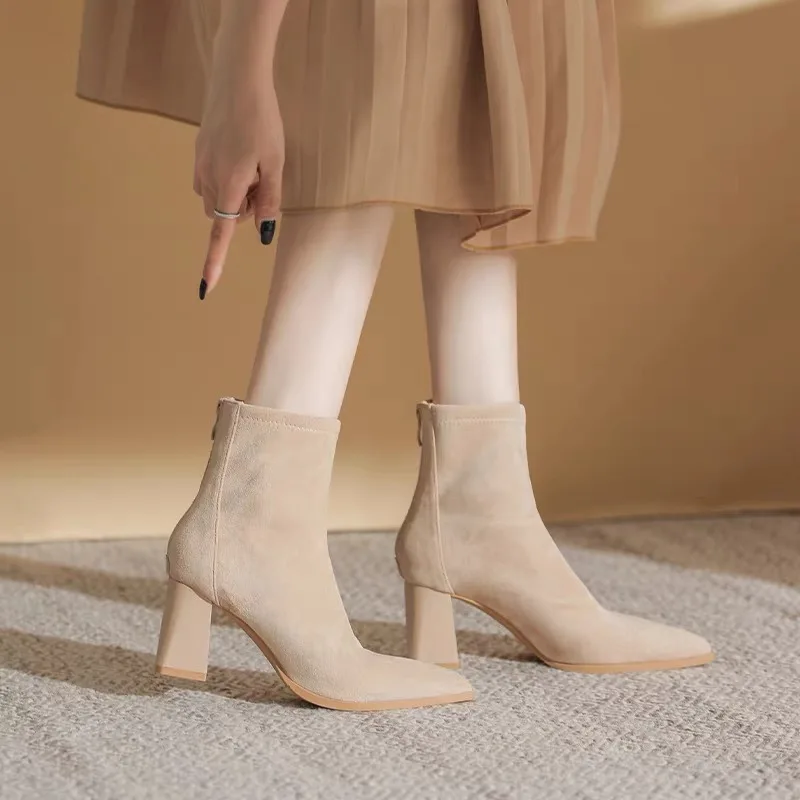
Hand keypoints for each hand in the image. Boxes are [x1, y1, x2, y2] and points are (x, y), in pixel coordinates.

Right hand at [193, 22, 284, 297]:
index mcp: (229, 185)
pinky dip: (226, 176)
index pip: (221, 232)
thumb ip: (269, 200)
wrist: (236, 76)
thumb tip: (263, 233)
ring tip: (253, 160)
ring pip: (217, 197)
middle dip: (243, 207)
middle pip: (225, 214)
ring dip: (235, 191)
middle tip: (263, 177)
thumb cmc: (263, 120)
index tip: (205, 288)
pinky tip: (239, 150)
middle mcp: (207, 179)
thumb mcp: (276, 163)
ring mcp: (199, 164)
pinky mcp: (197, 151)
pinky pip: (210, 178)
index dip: (215, 261)